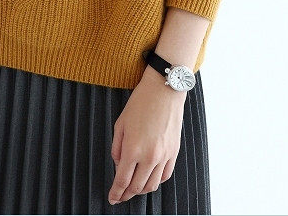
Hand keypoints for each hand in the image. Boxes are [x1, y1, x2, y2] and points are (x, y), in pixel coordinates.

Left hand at [108, 67, 186, 204]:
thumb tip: (119, 165)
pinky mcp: (174, 150)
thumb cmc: (142, 102)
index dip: (116, 193)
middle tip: (121, 195)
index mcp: (133, 149)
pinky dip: (157, 181)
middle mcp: (150, 156)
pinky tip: (151, 178)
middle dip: (126, 195)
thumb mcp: (120, 124)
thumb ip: (117, 149)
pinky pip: (166, 174)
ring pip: (152, 185)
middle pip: (137, 187)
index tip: (112, 198)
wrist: (165, 89)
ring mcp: (164, 154)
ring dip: (141, 190)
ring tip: (135, 188)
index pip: (122, 181)